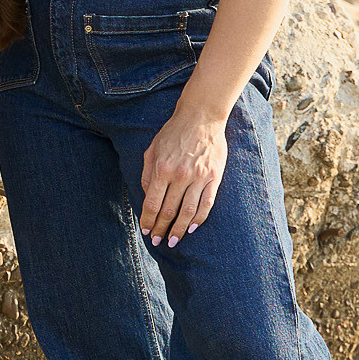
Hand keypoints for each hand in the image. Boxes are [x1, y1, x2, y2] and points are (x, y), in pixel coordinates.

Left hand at [139, 105, 226, 246]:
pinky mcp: (213, 178)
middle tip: (157, 241)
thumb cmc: (173, 133)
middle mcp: (180, 176)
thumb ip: (148, 174)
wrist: (200, 118)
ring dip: (179, 230)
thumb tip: (147, 197)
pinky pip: (206, 204)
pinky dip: (199, 219)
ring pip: (187, 212)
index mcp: (162, 169)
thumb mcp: (152, 149)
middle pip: (169, 211)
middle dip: (161, 229)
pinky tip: (192, 228)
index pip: (152, 203)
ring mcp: (198, 178)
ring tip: (173, 241)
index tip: (146, 231)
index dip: (148, 220)